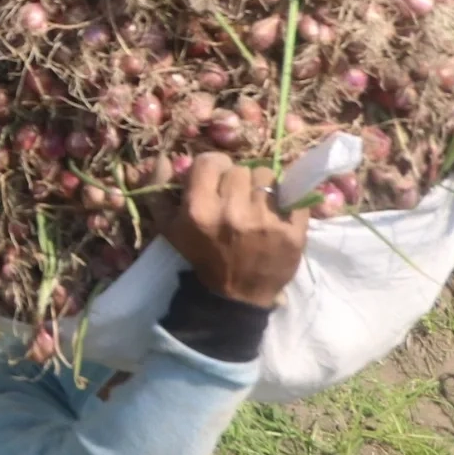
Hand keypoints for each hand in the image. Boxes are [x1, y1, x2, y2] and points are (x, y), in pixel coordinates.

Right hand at [161, 153, 309, 308]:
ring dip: (262, 187)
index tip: (218, 179)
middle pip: (241, 168)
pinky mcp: (293, 232)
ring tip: (257, 205)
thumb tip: (166, 157)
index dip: (214, 167)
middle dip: (238, 180)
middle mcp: (232, 213)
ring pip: (267, 177)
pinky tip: (277, 212)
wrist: (235, 297)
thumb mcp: (168, 227)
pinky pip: (294, 194)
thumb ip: (159, 189)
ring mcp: (265, 222)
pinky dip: (286, 200)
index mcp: (198, 210)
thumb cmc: (200, 257)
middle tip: (237, 196)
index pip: (210, 161)